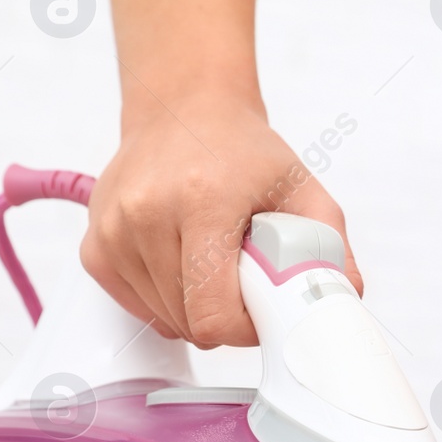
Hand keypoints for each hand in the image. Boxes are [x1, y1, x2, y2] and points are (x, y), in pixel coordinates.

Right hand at [81, 95, 361, 347]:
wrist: (184, 111)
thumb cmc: (242, 151)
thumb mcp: (302, 187)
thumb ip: (330, 244)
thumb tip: (347, 294)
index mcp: (201, 202)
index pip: (213, 314)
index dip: (245, 329)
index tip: (264, 310)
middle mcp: (146, 215)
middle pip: (190, 322)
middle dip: (227, 317)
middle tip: (246, 279)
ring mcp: (113, 232)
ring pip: (163, 319)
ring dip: (196, 309)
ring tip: (215, 262)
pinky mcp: (94, 247)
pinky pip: (137, 308)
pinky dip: (166, 301)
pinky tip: (186, 263)